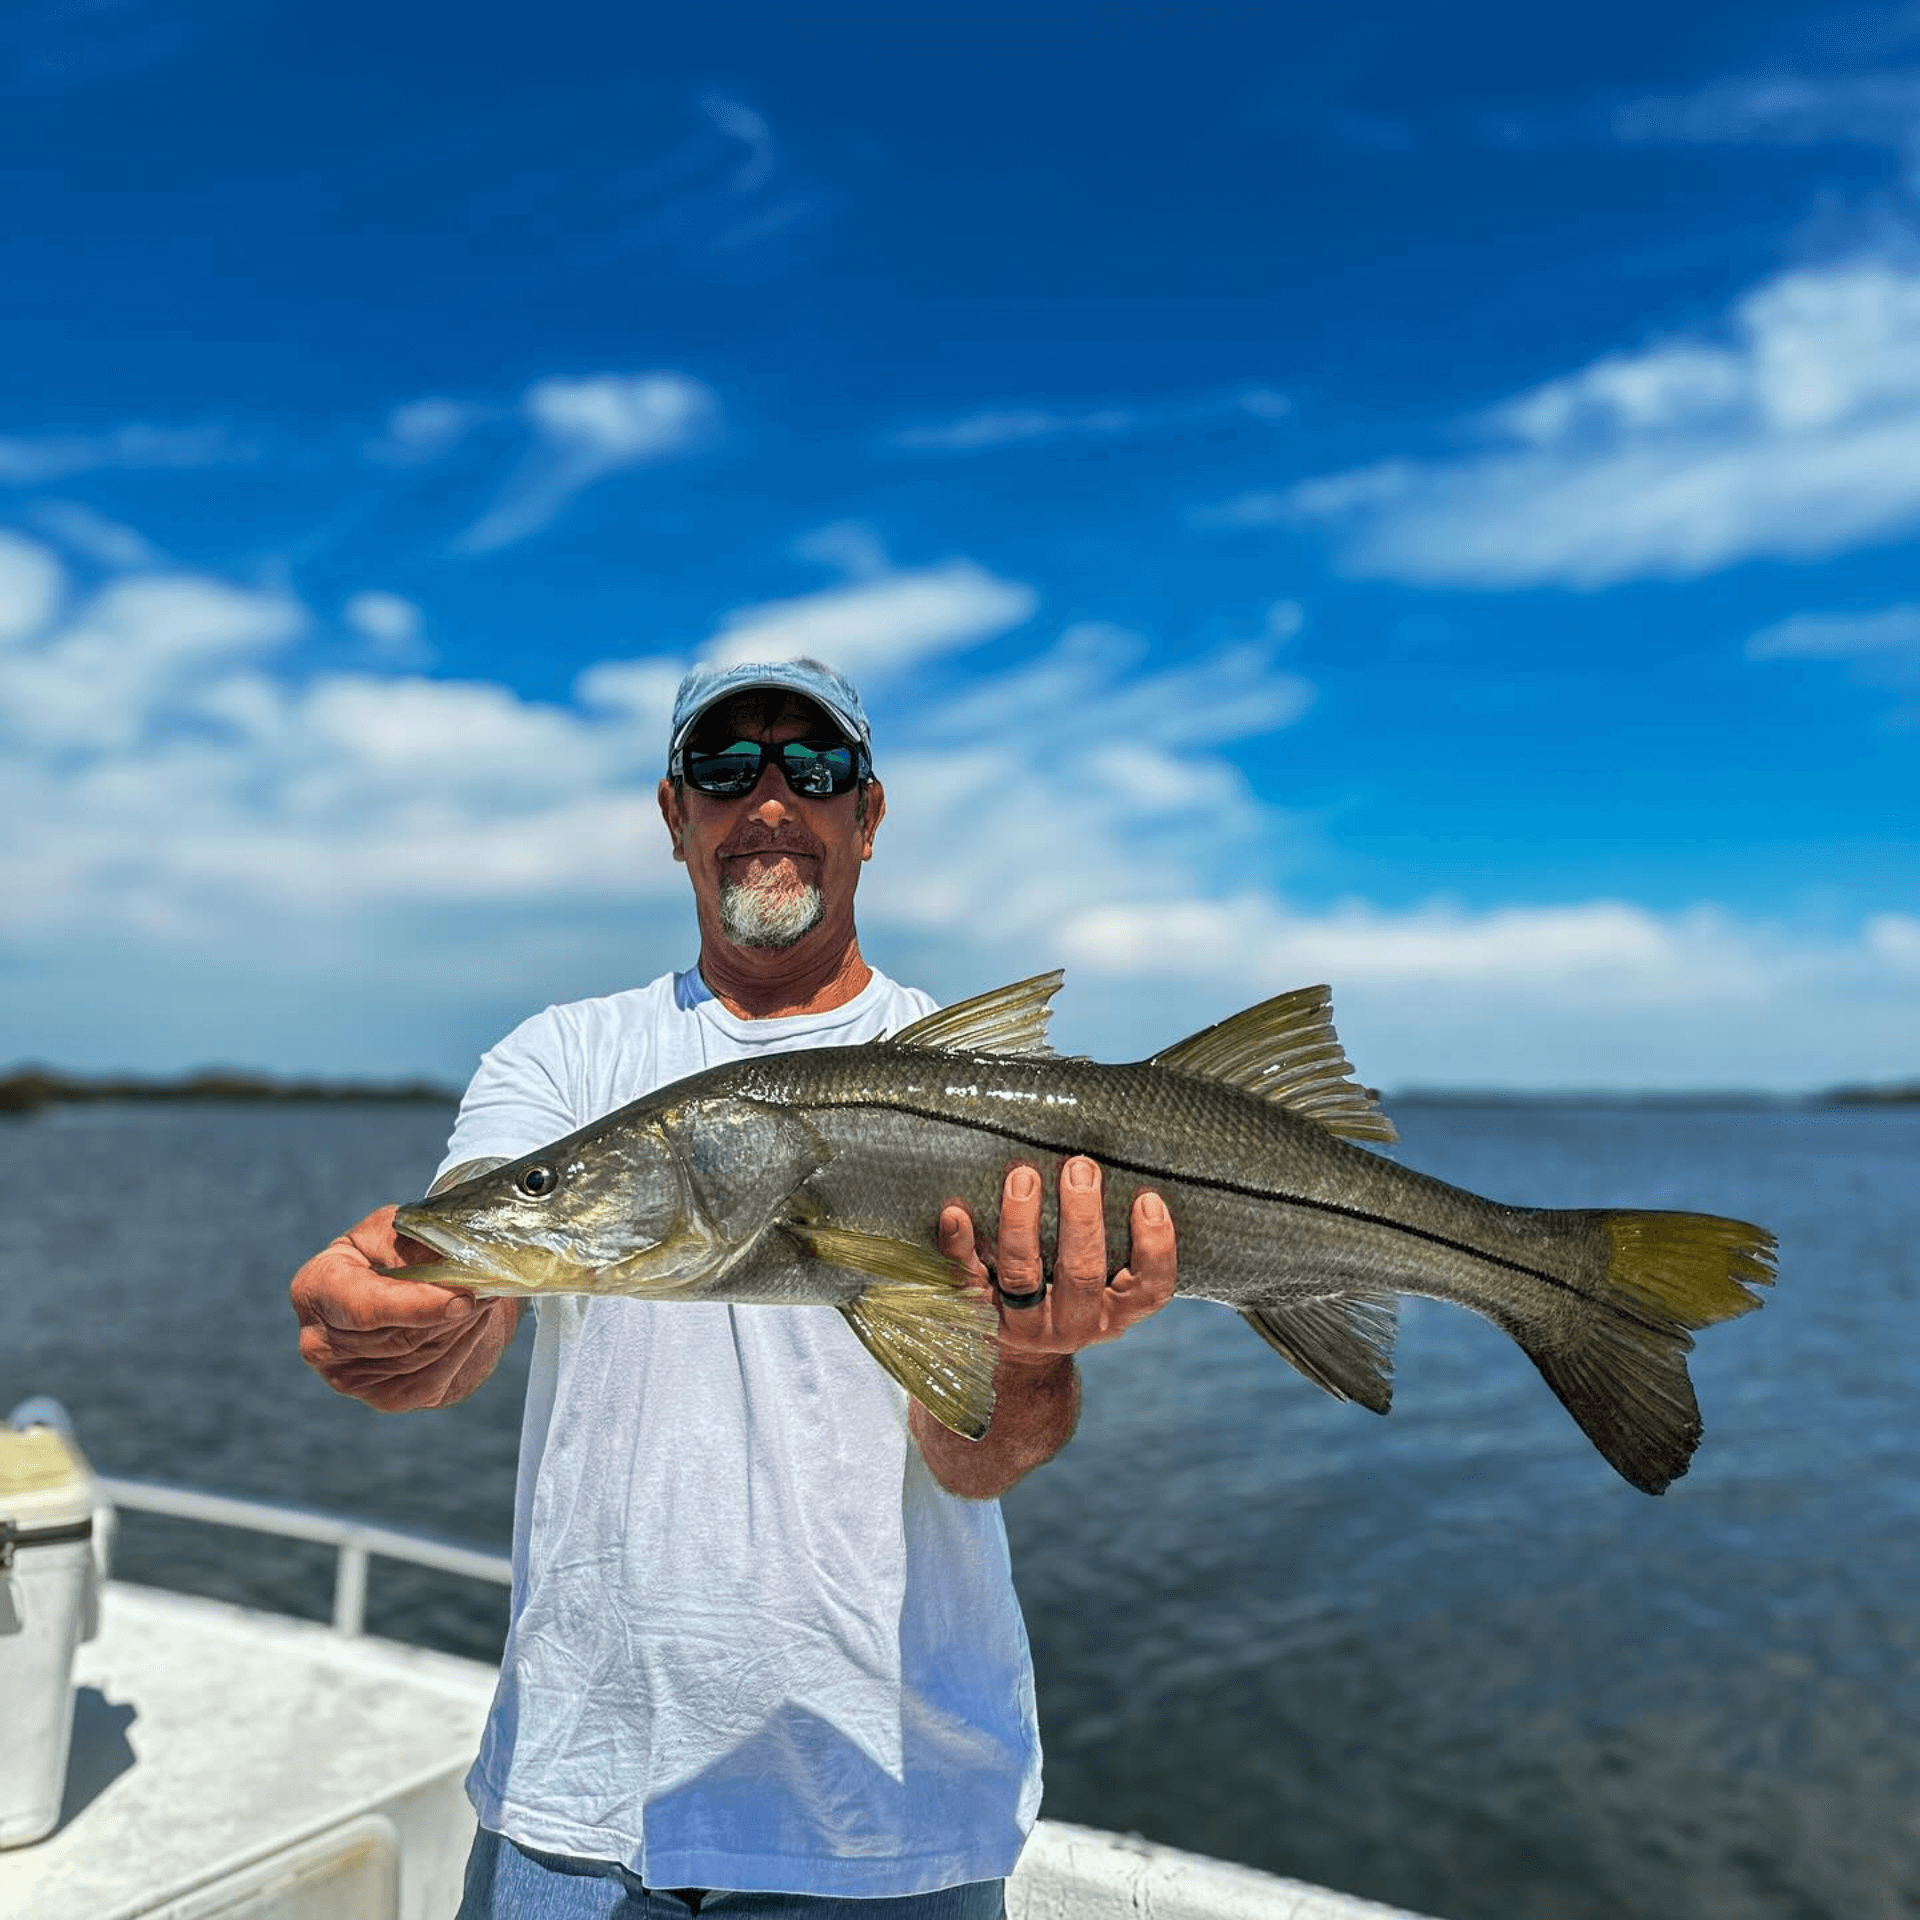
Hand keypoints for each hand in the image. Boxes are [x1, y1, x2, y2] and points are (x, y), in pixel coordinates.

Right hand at [290, 1204, 520, 1411]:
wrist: (410, 1289)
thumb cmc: (400, 1251)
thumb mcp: (401, 1229)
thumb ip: (418, 1243)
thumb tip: (457, 1263)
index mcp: (315, 1288)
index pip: (364, 1306)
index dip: (416, 1305)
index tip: (463, 1300)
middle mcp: (319, 1341)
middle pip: (399, 1335)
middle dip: (451, 1312)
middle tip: (491, 1287)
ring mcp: (346, 1377)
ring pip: (421, 1356)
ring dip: (462, 1328)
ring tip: (484, 1298)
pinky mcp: (382, 1398)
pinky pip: (432, 1378)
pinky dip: (462, 1349)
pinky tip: (473, 1324)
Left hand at [937, 1157, 1177, 1364]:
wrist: (1022, 1362)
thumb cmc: (1073, 1296)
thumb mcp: (1109, 1285)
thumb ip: (1121, 1246)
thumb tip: (1132, 1176)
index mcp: (1115, 1314)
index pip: (1150, 1289)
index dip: (1155, 1246)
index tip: (1148, 1199)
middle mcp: (1074, 1324)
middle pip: (1081, 1275)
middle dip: (1081, 1218)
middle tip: (1080, 1168)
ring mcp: (1023, 1325)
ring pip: (1021, 1276)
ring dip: (1021, 1223)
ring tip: (1024, 1176)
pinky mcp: (978, 1316)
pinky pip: (964, 1280)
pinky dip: (959, 1245)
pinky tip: (956, 1214)